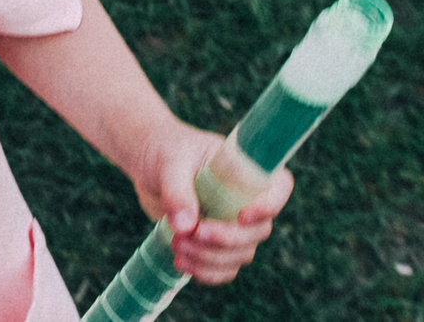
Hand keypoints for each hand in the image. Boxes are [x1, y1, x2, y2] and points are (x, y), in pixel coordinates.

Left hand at [132, 119, 293, 286]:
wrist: (145, 163)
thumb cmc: (163, 150)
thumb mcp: (169, 163)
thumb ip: (177, 191)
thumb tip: (186, 227)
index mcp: (244, 169)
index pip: (278, 187)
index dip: (270, 205)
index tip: (242, 216)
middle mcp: (245, 199)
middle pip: (258, 231)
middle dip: (227, 239)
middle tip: (192, 233)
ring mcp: (231, 223)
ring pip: (241, 254)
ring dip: (211, 258)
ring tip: (176, 245)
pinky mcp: (214, 242)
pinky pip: (224, 268)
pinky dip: (206, 272)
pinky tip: (180, 262)